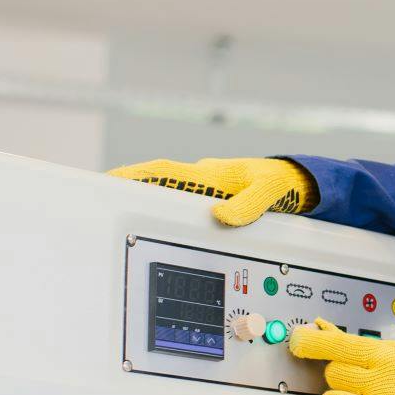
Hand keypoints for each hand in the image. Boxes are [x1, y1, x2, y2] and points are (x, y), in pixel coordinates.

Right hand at [106, 157, 314, 226]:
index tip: (107, 181)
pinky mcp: (212, 197)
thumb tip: (219, 215)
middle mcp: (204, 179)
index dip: (134, 176)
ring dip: (143, 197)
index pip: (165, 173)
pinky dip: (164, 207)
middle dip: (126, 187)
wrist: (299, 181)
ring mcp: (207, 188)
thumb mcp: (271, 194)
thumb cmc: (284, 184)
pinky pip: (182, 201)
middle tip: (95, 199)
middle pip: (157, 181)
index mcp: (212, 176)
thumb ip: (248, 205)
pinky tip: (153, 221)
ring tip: (113, 213)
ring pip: (168, 192)